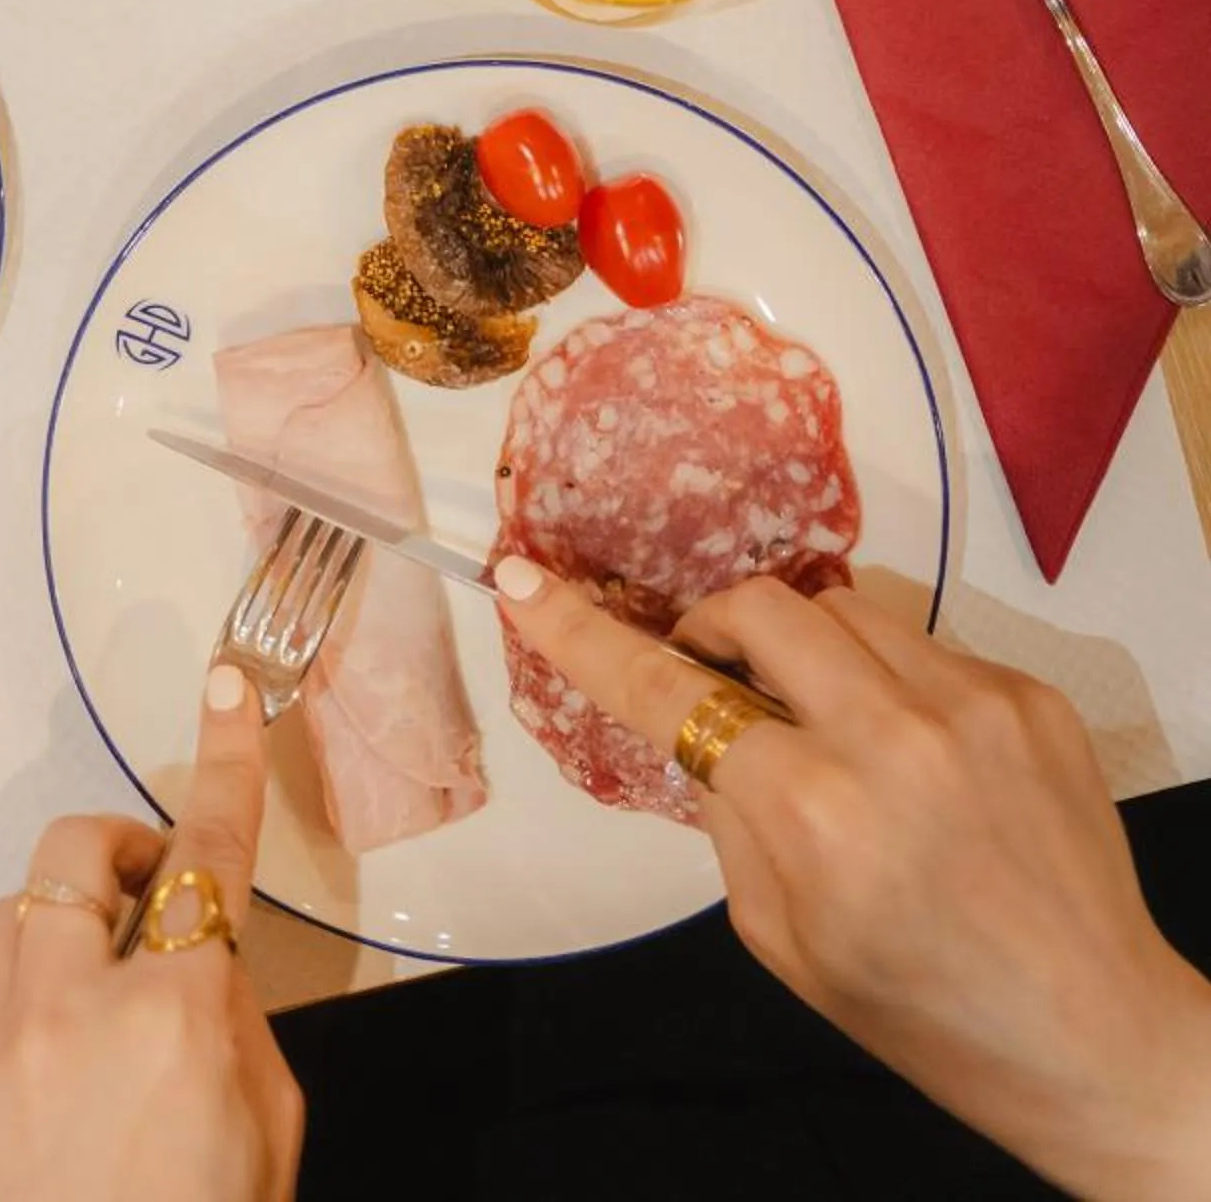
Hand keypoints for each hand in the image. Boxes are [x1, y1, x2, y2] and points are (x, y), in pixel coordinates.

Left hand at [0, 665, 302, 1201]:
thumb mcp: (267, 1129)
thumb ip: (231, 1020)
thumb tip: (196, 955)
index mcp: (175, 1018)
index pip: (209, 855)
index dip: (227, 762)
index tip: (232, 691)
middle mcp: (67, 1015)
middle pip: (77, 854)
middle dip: (113, 858)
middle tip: (141, 906)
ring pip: (8, 927)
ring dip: (51, 950)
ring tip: (81, 1033)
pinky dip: (0, 1054)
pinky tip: (30, 1130)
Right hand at [495, 557, 1210, 1200]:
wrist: (1092, 1033)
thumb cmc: (921, 1008)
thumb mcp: (785, 939)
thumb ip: (731, 816)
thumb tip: (704, 719)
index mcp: (814, 813)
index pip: (667, 692)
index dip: (583, 635)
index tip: (522, 581)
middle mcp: (890, 736)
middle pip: (761, 608)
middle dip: (717, 628)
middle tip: (712, 670)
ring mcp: (971, 703)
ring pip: (844, 606)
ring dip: (809, 648)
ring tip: (830, 723)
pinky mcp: (1027, 694)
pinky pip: (923, 643)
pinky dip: (892, 680)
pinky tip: (919, 759)